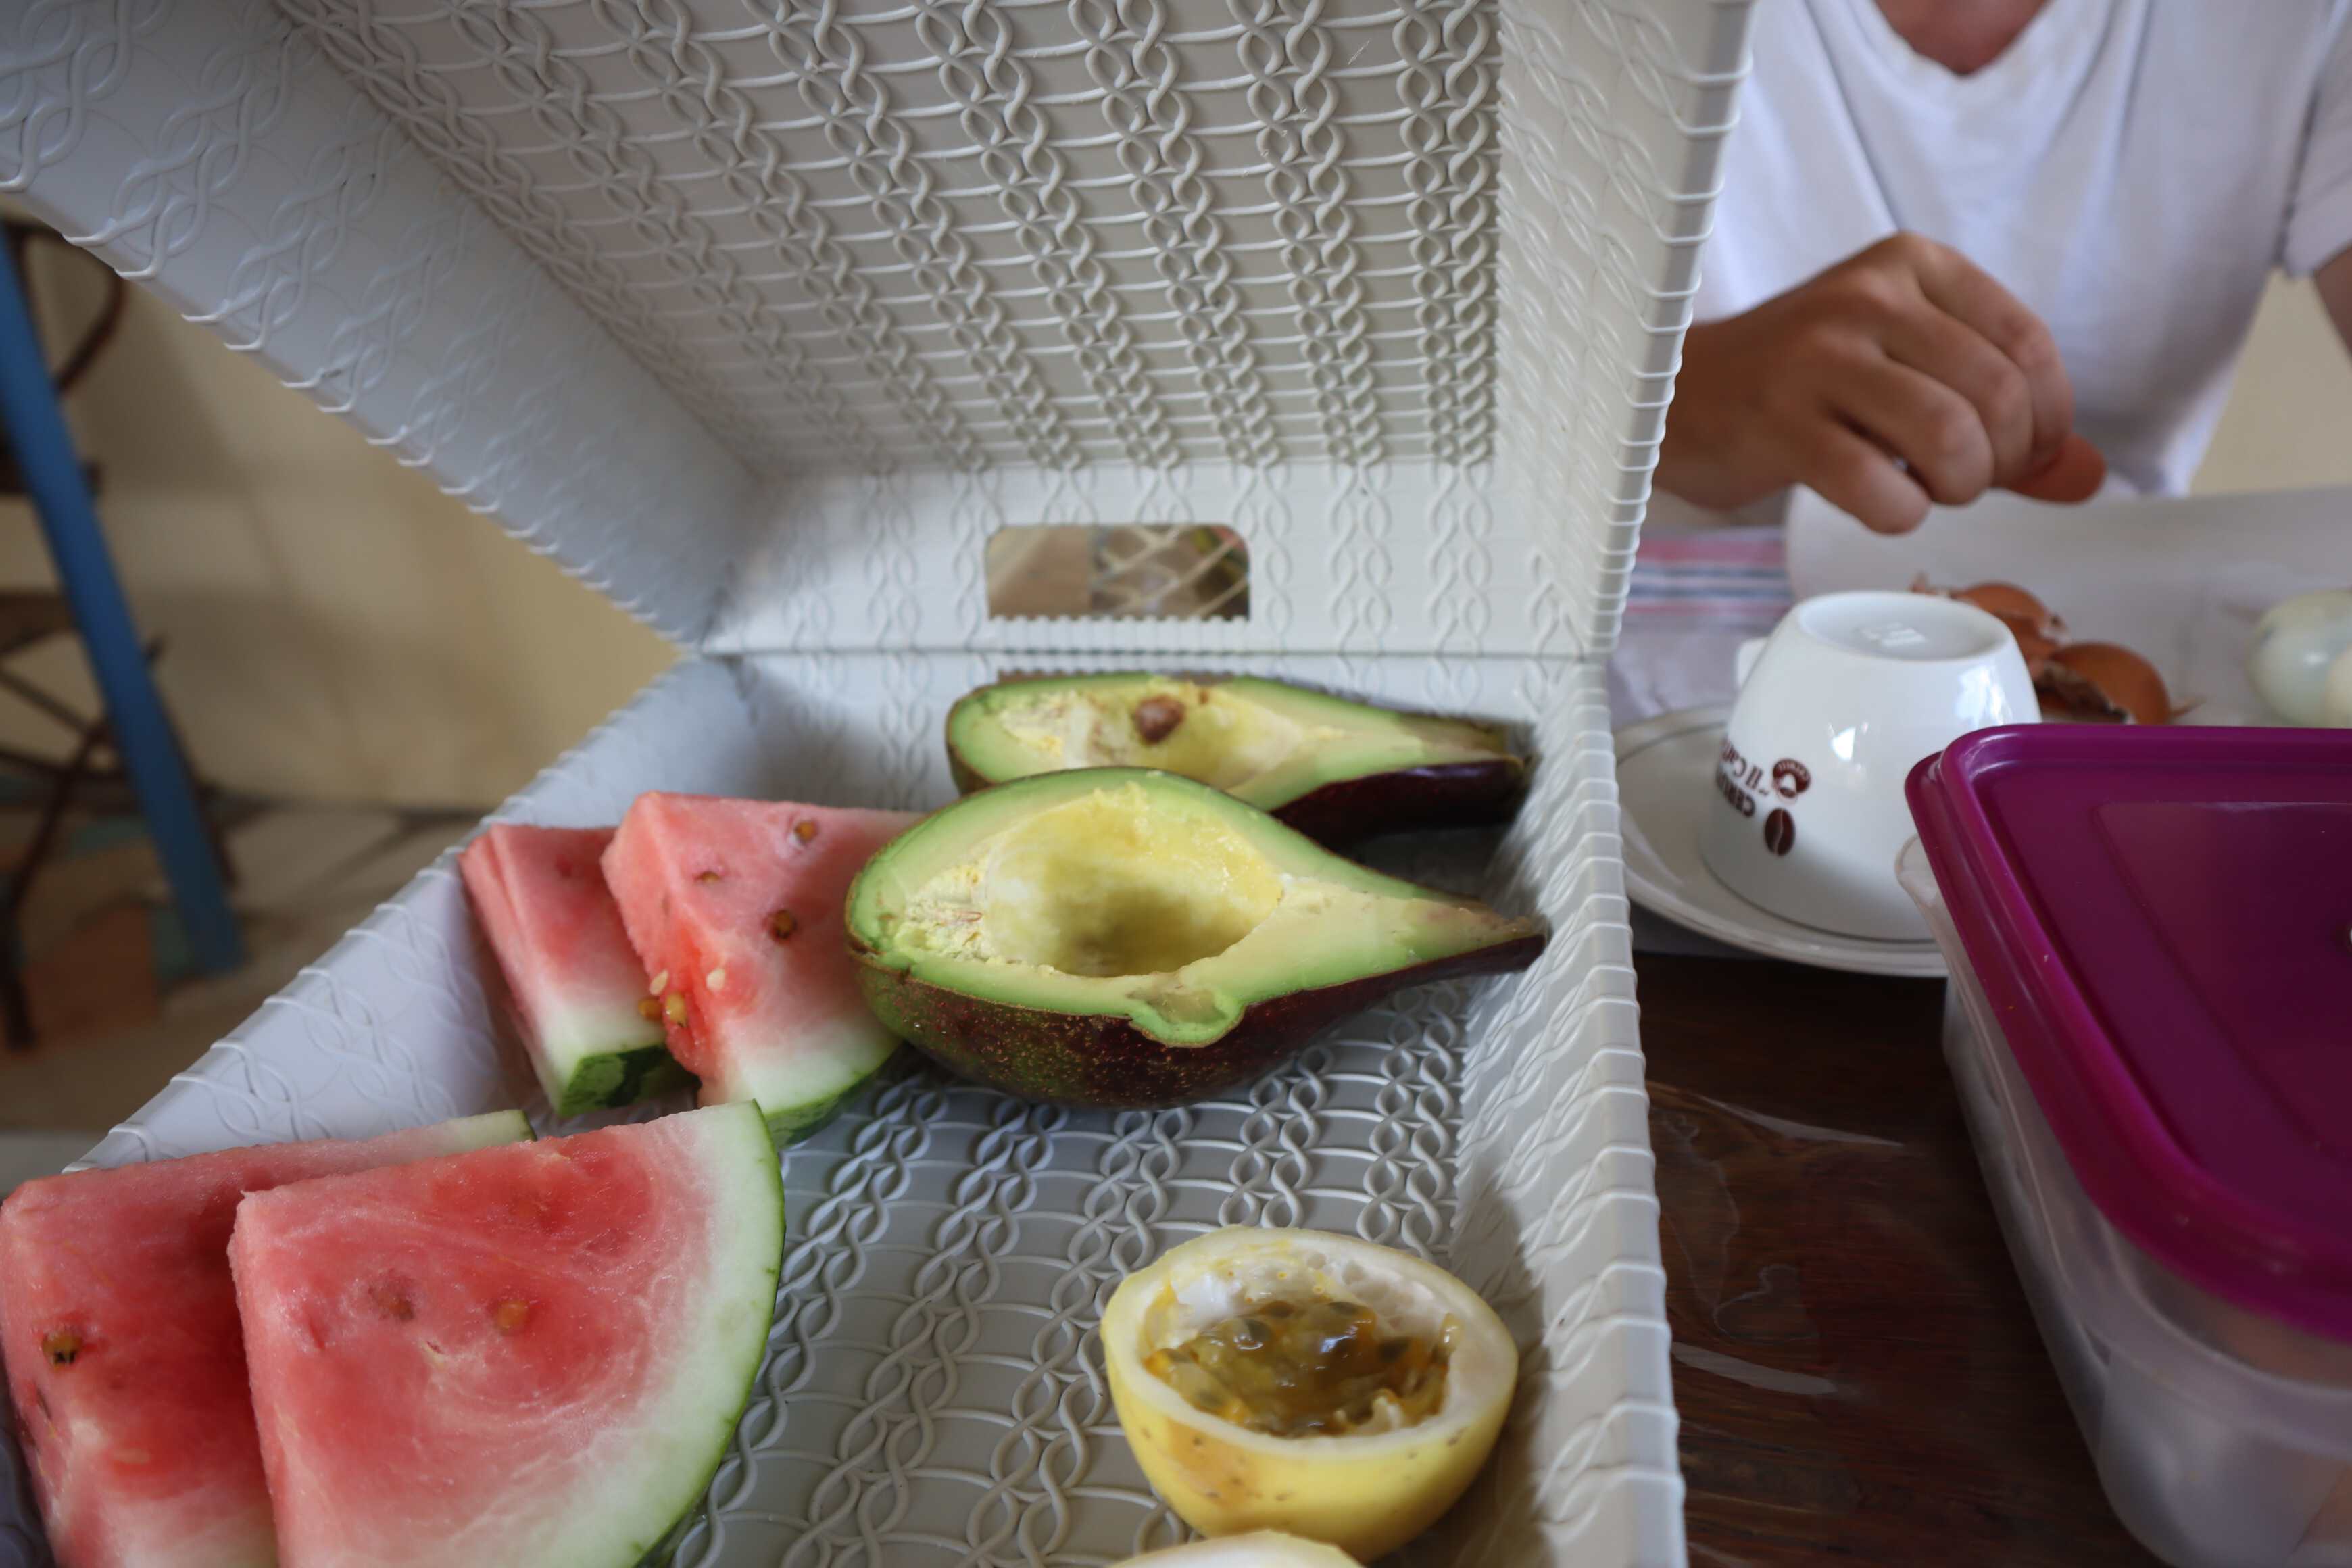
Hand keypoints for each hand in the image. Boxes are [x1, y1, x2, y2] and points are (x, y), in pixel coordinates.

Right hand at [1657, 232, 2107, 532]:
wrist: (1680, 394)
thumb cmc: (1804, 384)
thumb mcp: (1907, 368)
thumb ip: (2002, 416)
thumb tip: (2090, 477)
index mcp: (1908, 264)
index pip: (2024, 342)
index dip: (2048, 417)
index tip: (2024, 454)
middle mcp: (1865, 297)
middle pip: (1994, 393)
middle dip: (2003, 461)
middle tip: (1969, 480)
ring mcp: (1818, 358)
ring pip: (1947, 436)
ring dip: (1957, 487)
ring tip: (1930, 490)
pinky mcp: (1779, 423)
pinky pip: (1880, 488)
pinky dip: (1900, 514)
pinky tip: (1882, 502)